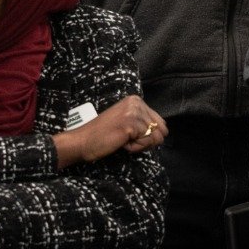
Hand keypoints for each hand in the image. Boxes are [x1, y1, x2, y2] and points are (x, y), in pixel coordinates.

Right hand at [52, 95, 166, 167]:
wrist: (83, 141)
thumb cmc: (103, 135)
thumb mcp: (127, 122)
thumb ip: (145, 122)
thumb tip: (165, 131)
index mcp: (136, 100)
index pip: (160, 122)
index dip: (147, 135)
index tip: (128, 134)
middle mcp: (136, 102)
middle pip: (160, 130)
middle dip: (145, 140)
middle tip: (125, 138)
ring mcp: (133, 112)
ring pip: (154, 138)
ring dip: (138, 144)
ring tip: (121, 139)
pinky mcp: (130, 124)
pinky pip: (146, 143)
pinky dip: (134, 148)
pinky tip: (120, 142)